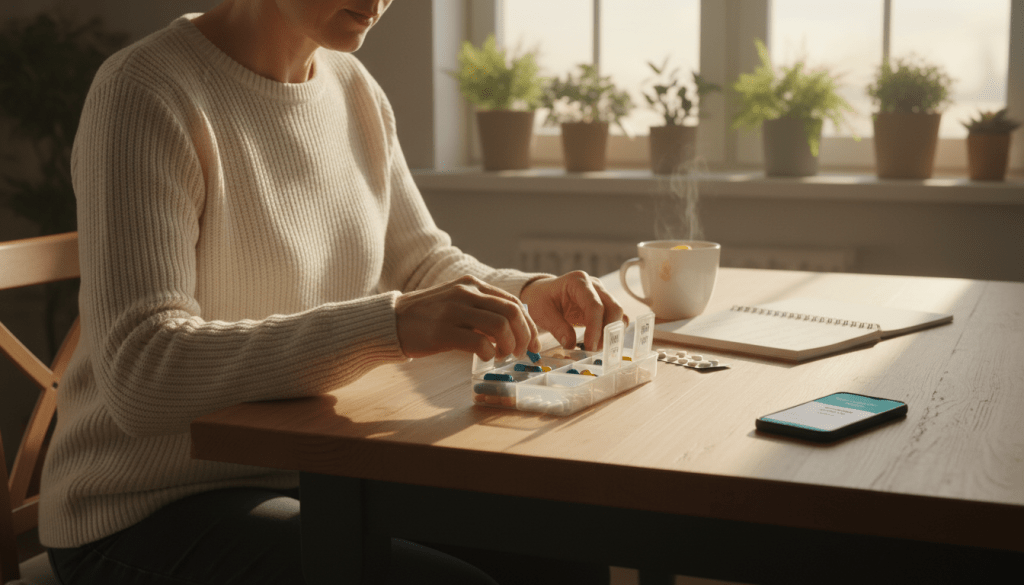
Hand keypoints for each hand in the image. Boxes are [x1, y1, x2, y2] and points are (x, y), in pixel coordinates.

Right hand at [395, 275, 539, 360]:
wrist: (391, 321)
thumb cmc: (428, 317)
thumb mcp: (457, 302)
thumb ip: (482, 309)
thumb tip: (514, 328)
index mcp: (472, 285)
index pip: (513, 302)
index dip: (529, 325)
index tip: (532, 344)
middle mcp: (465, 293)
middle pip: (512, 313)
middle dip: (524, 336)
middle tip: (520, 353)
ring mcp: (454, 311)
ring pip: (500, 326)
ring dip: (508, 346)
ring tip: (501, 356)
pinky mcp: (442, 331)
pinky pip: (479, 342)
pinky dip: (488, 353)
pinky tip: (484, 357)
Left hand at [519, 271, 626, 351]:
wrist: (542, 294)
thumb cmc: (541, 300)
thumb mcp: (542, 313)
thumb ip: (557, 328)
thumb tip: (571, 345)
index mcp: (578, 282)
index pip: (595, 305)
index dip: (595, 328)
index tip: (589, 347)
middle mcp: (594, 285)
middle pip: (614, 308)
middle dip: (607, 332)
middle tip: (593, 350)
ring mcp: (602, 294)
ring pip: (618, 314)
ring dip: (610, 333)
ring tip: (594, 348)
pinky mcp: (604, 305)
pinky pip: (616, 319)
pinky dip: (611, 332)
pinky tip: (598, 343)